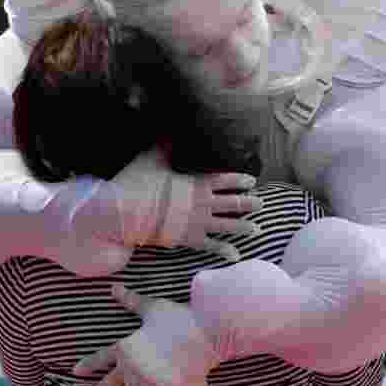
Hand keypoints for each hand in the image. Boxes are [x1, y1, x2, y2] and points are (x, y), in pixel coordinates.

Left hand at [72, 285, 220, 385]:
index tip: (76, 372)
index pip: (100, 358)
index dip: (88, 365)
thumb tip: (114, 287)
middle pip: (109, 385)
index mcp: (125, 347)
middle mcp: (131, 369)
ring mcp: (146, 385)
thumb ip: (132, 302)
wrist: (204, 338)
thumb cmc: (178, 319)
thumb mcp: (153, 308)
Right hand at [108, 148, 262, 260]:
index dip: (239, 180)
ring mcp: (197, 223)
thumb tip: (167, 130)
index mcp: (195, 184)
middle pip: (232, 204)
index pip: (224, 180)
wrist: (124, 213)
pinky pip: (211, 246)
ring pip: (228, 225)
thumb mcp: (151, 160)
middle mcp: (202, 204)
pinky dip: (224, 250)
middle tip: (261, 204)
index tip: (252, 181)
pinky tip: (236, 255)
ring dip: (243, 227)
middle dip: (248, 204)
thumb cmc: (137, 185)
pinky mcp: (188, 240)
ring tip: (257, 229)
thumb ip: (163, 147)